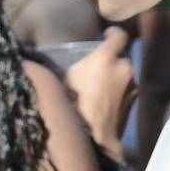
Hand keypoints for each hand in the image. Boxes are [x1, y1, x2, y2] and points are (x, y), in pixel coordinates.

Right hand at [65, 29, 136, 147]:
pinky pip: (126, 88)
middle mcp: (124, 68)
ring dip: (115, 76)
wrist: (92, 136)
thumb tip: (35, 55)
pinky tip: (104, 100)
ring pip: (125, 74)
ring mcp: (133, 85)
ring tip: (98, 86)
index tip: (107, 35)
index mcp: (106, 58)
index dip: (114, 34)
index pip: (120, 36)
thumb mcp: (61, 78)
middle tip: (97, 66)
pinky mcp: (135, 101)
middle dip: (112, 59)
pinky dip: (118, 89)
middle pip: (122, 56)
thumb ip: (64, 63)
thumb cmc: (72, 104)